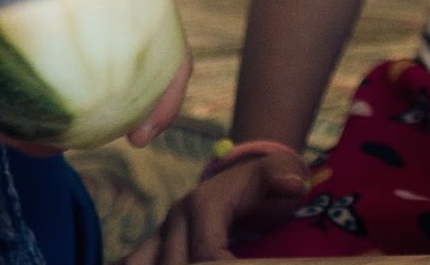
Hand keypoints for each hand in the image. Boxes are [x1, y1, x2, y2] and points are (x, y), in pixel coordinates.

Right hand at [119, 144, 307, 263]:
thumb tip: (292, 186)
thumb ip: (285, 177)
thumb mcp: (282, 173)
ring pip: (145, 262)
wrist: (245, 174)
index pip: (207, 254)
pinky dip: (141, 264)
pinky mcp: (157, 243)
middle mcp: (176, 218)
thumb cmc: (267, 181)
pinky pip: (137, 260)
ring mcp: (163, 231)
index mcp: (203, 205)